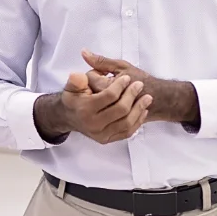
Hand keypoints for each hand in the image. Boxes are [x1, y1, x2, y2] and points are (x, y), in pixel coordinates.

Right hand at [34, 69, 151, 143]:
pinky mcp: (107, 140)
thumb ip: (77, 79)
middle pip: (120, 109)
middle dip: (132, 95)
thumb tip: (79, 75)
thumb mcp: (71, 86)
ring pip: (126, 122)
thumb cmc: (74, 99)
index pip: (109, 96)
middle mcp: (93, 124)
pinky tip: (142, 111)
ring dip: (139, 109)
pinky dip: (138, 121)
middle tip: (139, 84)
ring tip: (147, 97)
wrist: (69, 118)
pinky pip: (127, 132)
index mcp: (85, 109)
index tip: (127, 78)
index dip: (120, 85)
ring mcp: (101, 134)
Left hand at [81, 51, 200, 130]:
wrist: (158, 99)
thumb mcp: (121, 66)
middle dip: (98, 84)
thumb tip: (83, 52)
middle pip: (89, 89)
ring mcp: (106, 117)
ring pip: (94, 102)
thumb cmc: (141, 80)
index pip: (89, 76)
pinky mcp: (111, 124)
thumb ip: (101, 61)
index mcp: (105, 88)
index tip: (108, 73)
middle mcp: (103, 104)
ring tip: (112, 92)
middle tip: (110, 83)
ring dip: (100, 95)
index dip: (98, 72)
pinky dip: (104, 106)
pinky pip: (100, 112)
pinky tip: (113, 102)